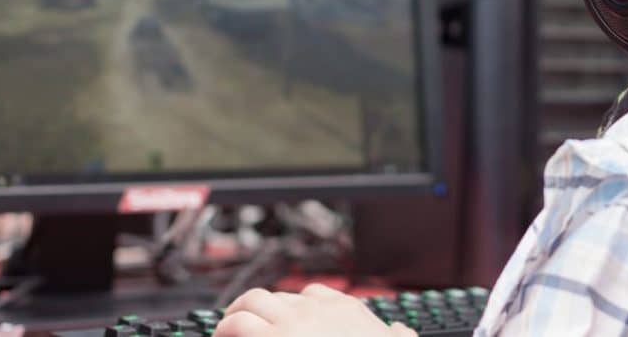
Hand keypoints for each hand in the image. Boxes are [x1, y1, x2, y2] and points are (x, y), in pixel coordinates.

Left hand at [214, 284, 416, 336]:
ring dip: (234, 317)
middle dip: (256, 308)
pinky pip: (236, 327)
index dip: (295, 308)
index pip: (313, 295)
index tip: (286, 323)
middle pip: (276, 297)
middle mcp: (314, 311)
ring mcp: (289, 324)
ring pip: (250, 303)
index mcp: (344, 311)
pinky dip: (225, 333)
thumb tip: (403, 331)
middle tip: (244, 326)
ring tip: (225, 333)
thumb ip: (397, 335)